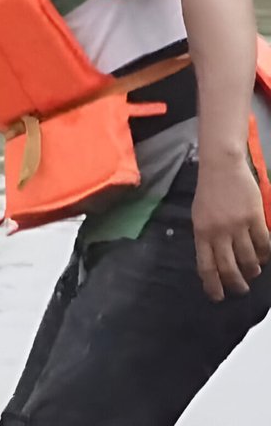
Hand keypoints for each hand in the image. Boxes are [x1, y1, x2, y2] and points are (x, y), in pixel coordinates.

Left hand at [192, 154, 270, 300]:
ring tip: (253, 272)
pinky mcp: (255, 218)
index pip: (206, 266)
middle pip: (228, 267)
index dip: (213, 285)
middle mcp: (218, 232)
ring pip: (249, 258)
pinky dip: (266, 254)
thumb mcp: (199, 217)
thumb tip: (214, 261)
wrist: (221, 167)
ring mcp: (237, 225)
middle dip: (235, 284)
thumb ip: (206, 237)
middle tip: (241, 290)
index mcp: (201, 232)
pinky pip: (264, 243)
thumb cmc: (209, 193)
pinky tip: (265, 257)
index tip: (217, 297)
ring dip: (252, 269)